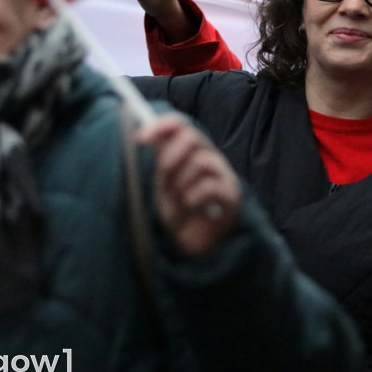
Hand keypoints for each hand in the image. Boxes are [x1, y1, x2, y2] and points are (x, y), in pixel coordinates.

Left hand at [138, 113, 241, 254]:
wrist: (192, 247)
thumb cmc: (176, 214)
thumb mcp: (159, 183)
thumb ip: (156, 158)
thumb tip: (140, 136)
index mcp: (190, 152)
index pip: (180, 124)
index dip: (161, 126)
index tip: (140, 139)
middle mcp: (209, 158)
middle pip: (193, 136)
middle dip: (171, 156)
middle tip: (163, 175)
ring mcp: (223, 175)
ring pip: (202, 160)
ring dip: (181, 182)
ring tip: (178, 201)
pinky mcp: (232, 195)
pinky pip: (210, 186)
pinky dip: (193, 197)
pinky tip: (189, 208)